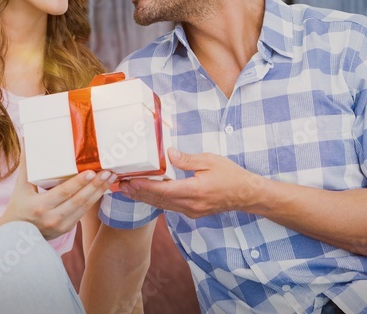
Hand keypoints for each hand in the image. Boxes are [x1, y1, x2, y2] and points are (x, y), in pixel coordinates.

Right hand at [1, 149, 116, 239]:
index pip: (63, 193)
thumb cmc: (18, 207)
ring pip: (85, 208)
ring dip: (99, 192)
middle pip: (79, 201)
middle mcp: (52, 218)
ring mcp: (61, 225)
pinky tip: (102, 189)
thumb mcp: (20, 187)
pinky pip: (83, 212)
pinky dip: (94, 200)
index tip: (91, 172)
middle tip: (108, 172)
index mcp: (40, 206)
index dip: (78, 183)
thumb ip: (27, 165)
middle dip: (96, 186)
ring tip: (110, 178)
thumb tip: (27, 140)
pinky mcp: (67, 228)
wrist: (16, 235)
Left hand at [119, 148, 266, 218]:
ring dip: (144, 198)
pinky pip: (170, 207)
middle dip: (138, 193)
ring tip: (127, 191)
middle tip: (120, 186)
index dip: (145, 186)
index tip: (130, 182)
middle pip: (159, 200)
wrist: (247, 195)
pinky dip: (156, 200)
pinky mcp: (192, 212)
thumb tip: (169, 153)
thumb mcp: (210, 160)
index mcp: (195, 191)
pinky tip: (146, 195)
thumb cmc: (231, 175)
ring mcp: (191, 211)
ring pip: (162, 205)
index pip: (164, 190)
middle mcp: (191, 205)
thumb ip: (188, 159)